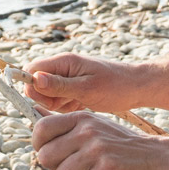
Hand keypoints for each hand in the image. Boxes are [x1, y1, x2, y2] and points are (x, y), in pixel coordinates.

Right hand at [23, 51, 145, 115]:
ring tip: (78, 104)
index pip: (32, 69)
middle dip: (45, 98)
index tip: (43, 101)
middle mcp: (63, 68)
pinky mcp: (74, 90)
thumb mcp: (87, 88)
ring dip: (57, 105)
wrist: (138, 88)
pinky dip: (66, 108)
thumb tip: (34, 80)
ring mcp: (68, 79)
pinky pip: (59, 101)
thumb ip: (59, 85)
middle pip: (37, 84)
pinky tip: (81, 106)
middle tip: (65, 104)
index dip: (30, 85)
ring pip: (47, 95)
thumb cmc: (116, 86)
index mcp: (64, 62)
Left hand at [31, 111, 168, 169]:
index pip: (40, 129)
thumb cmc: (121, 147)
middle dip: (59, 168)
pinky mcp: (108, 168)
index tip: (54, 155)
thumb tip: (34, 111)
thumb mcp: (93, 125)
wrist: (160, 159)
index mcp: (80, 118)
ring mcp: (97, 149)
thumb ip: (63, 123)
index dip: (41, 147)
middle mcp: (87, 130)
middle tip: (81, 168)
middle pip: (46, 157)